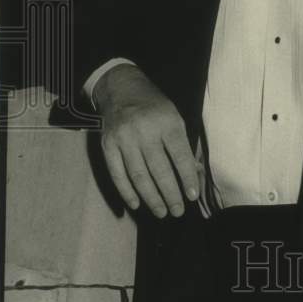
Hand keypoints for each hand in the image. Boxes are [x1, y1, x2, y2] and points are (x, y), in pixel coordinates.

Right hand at [93, 63, 198, 217]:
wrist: (121, 89)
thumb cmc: (154, 107)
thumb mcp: (175, 117)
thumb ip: (183, 145)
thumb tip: (195, 174)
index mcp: (167, 122)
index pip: (180, 155)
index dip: (187, 177)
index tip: (193, 196)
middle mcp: (145, 131)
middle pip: (159, 169)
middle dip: (170, 194)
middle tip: (178, 211)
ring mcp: (124, 139)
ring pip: (138, 176)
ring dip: (151, 198)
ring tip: (162, 212)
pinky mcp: (107, 145)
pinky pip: (117, 174)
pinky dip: (126, 192)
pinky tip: (136, 204)